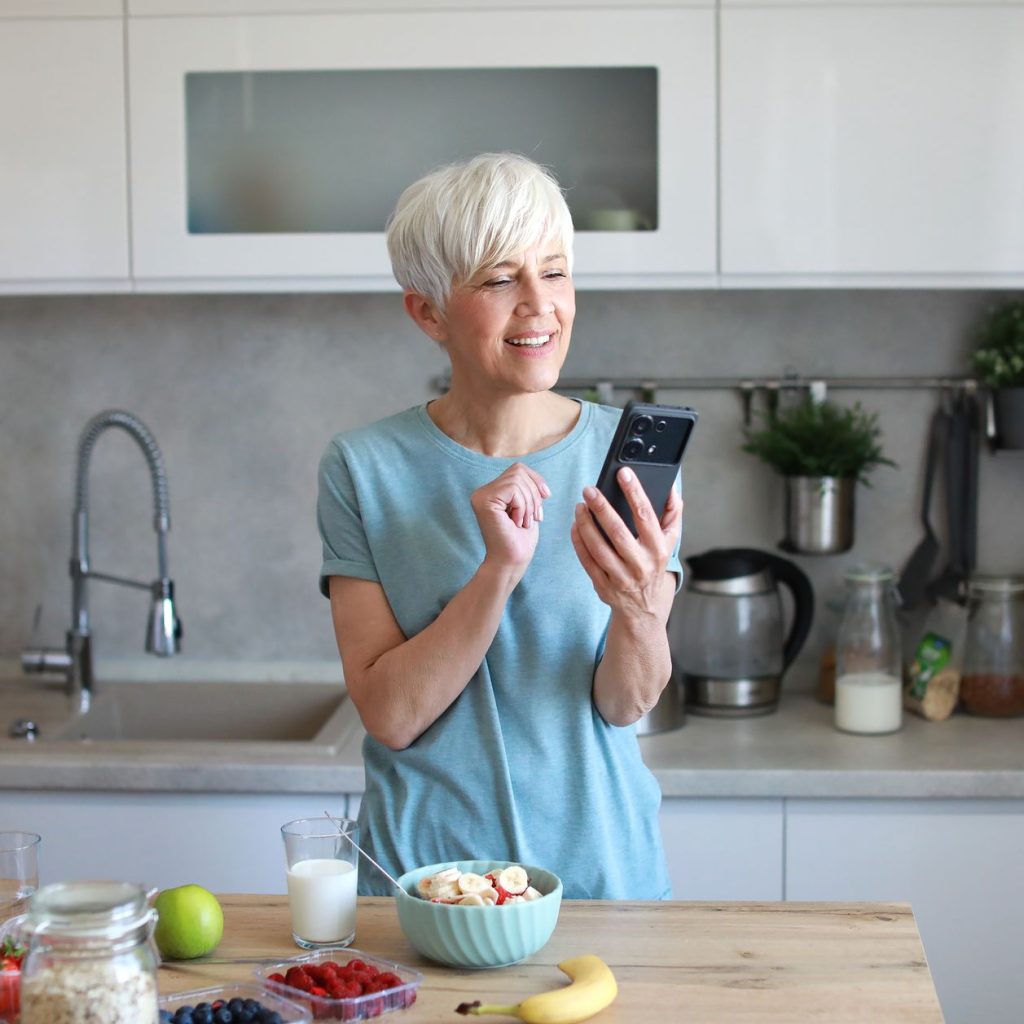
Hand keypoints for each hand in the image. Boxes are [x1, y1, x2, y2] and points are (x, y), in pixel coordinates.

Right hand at [471, 462, 550, 576]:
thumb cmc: (520, 541)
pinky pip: (513, 488)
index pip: (518, 469)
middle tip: (532, 518)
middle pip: (518, 471)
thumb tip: (535, 477)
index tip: (546, 497)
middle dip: (534, 494)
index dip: (536, 480)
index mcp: (492, 492)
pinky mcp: (483, 501)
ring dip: (529, 503)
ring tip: (523, 522)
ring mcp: (480, 495)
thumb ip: (527, 490)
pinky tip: (516, 522)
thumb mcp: (528, 508)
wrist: (512, 562)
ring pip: (517, 479)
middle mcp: (482, 491)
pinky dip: (522, 505)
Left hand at [570, 467, 682, 620]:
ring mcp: (620, 577)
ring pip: (598, 547)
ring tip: (580, 506)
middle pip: (617, 531)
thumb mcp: (670, 542)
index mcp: (658, 549)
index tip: (623, 473)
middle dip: (601, 507)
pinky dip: (578, 541)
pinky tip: (575, 526)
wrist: (644, 608)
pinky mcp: (603, 585)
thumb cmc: (655, 564)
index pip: (645, 516)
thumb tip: (671, 488)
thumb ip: (673, 513)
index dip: (634, 492)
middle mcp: (640, 564)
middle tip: (589, 489)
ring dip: (585, 524)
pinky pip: (587, 560)